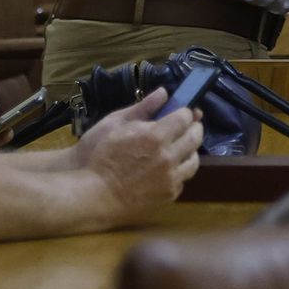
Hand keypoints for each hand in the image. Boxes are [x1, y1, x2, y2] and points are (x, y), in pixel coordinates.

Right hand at [80, 88, 202, 225]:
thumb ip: (143, 108)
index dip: (186, 112)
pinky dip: (178, 173)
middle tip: (189, 127)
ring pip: (193, 160)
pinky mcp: (169, 195)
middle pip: (195, 137)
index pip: (185, 117)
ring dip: (190, 151)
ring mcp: (171, 178)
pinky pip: (182, 180)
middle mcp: (168, 157)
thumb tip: (164, 92)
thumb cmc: (101, 157)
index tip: (183, 113)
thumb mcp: (116, 125)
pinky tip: (168, 170)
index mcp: (156, 136)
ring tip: (180, 149)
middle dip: (194, 128)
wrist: (93, 196)